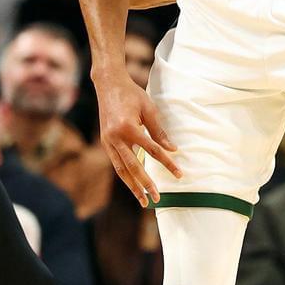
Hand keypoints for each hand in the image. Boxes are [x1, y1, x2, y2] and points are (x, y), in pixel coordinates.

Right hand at [95, 70, 180, 205]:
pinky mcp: (105, 141)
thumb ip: (159, 131)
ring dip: (132, 186)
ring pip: (121, 169)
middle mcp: (116, 137)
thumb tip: (172, 149)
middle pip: (133, 167)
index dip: (167, 163)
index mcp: (129, 127)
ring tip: (143, 200)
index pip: (152, 150)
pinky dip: (125, 175)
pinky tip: (132, 184)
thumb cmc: (132, 94)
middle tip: (157, 199)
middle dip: (145, 184)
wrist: (108, 84)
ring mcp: (108, 141)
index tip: (178, 173)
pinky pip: (116, 163)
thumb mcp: (149, 109)